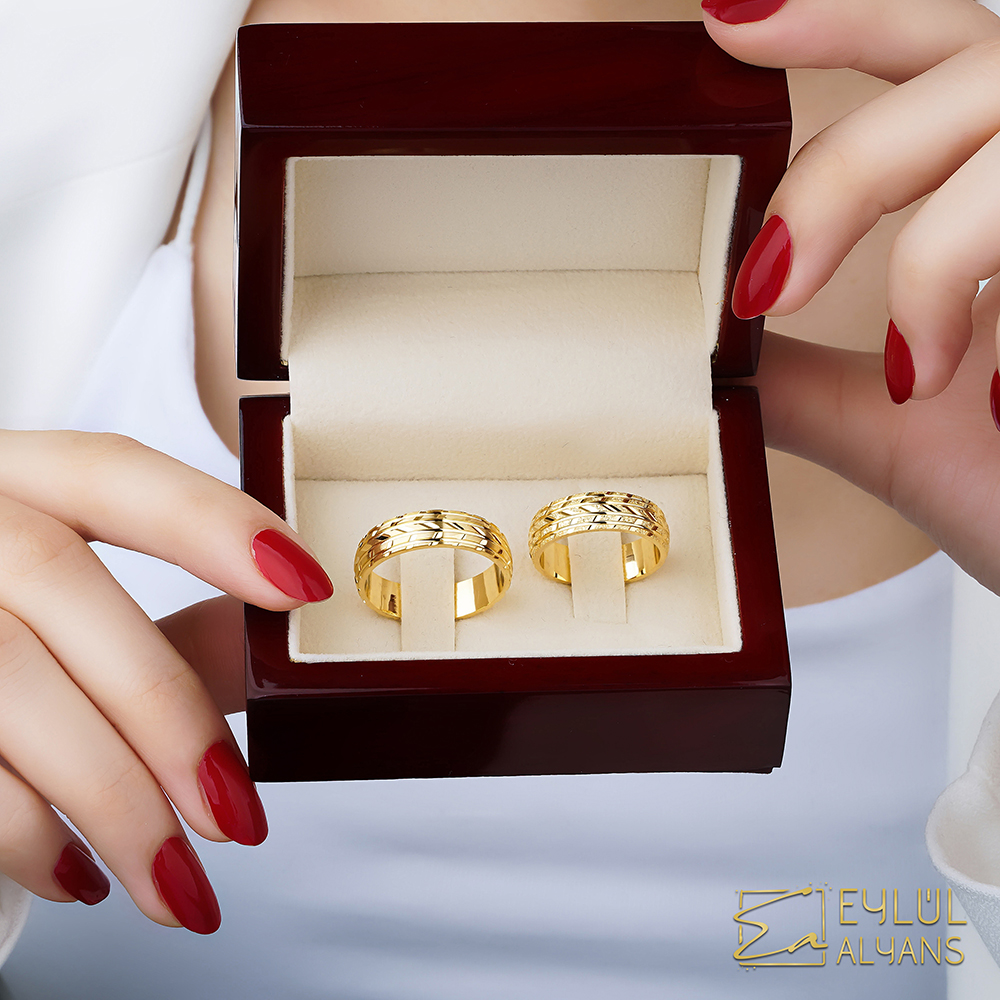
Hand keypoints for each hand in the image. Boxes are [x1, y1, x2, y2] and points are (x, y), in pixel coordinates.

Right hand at [0, 431, 331, 932]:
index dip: (210, 521)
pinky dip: (26, 834)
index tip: (303, 585)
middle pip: (57, 583)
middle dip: (164, 706)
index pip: (111, 468)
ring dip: (110, 799)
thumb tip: (286, 661)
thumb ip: (173, 626)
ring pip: (6, 682)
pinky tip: (85, 874)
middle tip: (238, 813)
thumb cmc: (8, 630)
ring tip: (181, 884)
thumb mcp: (74, 605)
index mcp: (15, 479)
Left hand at [703, 0, 999, 402]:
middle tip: (771, 278)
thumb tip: (703, 359)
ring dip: (944, 251)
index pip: (933, 49)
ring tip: (910, 376)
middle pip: (975, 62)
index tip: (728, 22)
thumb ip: (800, 380)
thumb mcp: (895, 429)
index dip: (840, 19)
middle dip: (852, 166)